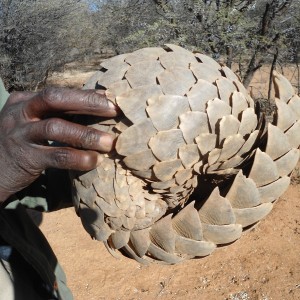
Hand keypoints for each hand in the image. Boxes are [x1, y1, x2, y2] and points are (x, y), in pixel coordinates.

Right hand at [0, 87, 117, 203]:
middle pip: (54, 98)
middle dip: (87, 102)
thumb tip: (97, 104)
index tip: (110, 99)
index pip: (59, 92)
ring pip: (56, 128)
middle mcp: (19, 112)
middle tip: (113, 110)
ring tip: (109, 143)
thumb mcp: (34, 122)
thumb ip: (58, 114)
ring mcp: (19, 134)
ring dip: (86, 134)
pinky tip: (94, 161)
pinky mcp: (25, 158)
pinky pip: (55, 155)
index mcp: (24, 100)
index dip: (86, 95)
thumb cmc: (23, 143)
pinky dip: (78, 158)